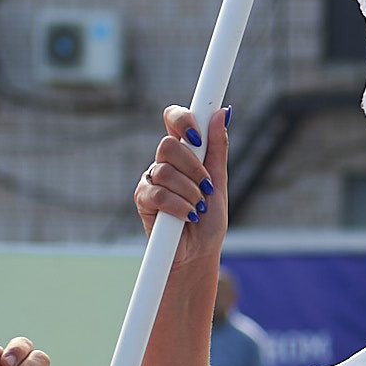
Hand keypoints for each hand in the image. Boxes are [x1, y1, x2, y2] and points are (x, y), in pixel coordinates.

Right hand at [133, 103, 230, 264]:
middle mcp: (164, 162)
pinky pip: (159, 194)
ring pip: (165, 171)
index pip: (174, 119)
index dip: (183, 119)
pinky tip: (187, 215)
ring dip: (190, 192)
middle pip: (168, 144)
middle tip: (207, 187)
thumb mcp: (220, 181)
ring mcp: (151, 180)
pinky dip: (179, 206)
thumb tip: (222, 112)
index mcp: (183, 152)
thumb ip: (217, 148)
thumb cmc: (208, 219)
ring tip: (198, 207)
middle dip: (194, 168)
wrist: (199, 252)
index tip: (198, 135)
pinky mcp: (143, 200)